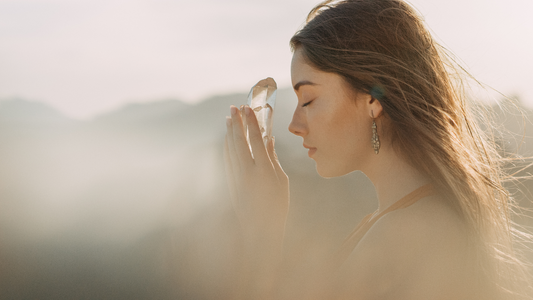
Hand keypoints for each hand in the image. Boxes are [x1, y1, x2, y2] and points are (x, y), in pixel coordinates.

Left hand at [224, 105, 288, 241]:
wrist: (259, 229)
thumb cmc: (277, 205)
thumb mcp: (281, 181)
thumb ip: (273, 158)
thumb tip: (269, 139)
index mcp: (264, 171)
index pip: (256, 140)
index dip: (251, 122)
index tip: (248, 108)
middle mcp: (248, 173)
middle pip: (239, 141)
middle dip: (236, 122)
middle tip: (234, 107)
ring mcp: (236, 178)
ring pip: (230, 149)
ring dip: (229, 132)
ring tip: (229, 118)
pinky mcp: (230, 183)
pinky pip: (226, 159)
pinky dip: (226, 146)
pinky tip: (227, 138)